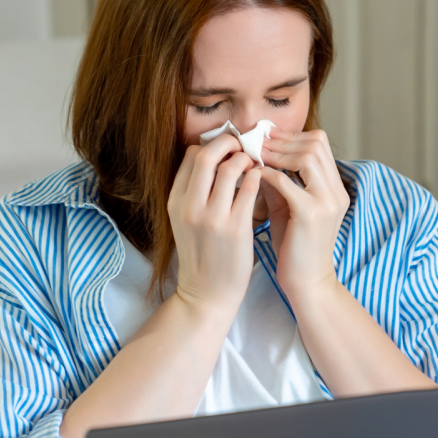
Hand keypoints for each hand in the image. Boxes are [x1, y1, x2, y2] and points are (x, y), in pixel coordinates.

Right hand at [167, 133, 261, 317]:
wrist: (207, 295)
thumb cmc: (202, 256)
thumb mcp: (185, 221)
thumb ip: (194, 193)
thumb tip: (212, 160)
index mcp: (175, 201)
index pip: (191, 156)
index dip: (212, 145)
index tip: (227, 147)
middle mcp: (190, 206)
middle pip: (207, 155)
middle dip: (228, 142)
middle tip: (244, 144)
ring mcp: (212, 217)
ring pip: (230, 167)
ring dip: (246, 158)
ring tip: (255, 162)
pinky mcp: (235, 228)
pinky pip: (250, 188)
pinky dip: (258, 176)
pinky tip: (262, 178)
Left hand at [258, 128, 349, 301]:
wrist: (306, 283)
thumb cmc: (295, 248)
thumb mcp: (287, 208)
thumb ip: (277, 182)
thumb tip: (256, 158)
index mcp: (335, 189)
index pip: (320, 144)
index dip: (291, 136)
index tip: (266, 137)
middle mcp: (336, 192)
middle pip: (316, 143)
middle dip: (282, 139)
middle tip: (256, 141)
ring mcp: (327, 202)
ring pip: (307, 155)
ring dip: (277, 152)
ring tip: (255, 155)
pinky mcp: (312, 215)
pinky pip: (288, 182)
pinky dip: (269, 174)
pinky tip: (254, 176)